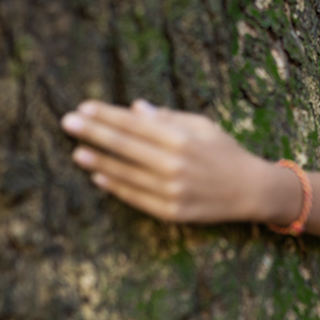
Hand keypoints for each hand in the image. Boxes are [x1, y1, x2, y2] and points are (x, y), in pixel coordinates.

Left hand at [60, 99, 285, 224]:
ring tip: (77, 152)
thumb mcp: (201, 126)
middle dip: (94, 133)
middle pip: (125, 146)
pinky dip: (116, 188)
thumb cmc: (224, 152)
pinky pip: (137, 198)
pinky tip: (98, 178)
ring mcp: (172, 190)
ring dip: (99, 162)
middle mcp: (174, 164)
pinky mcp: (172, 211)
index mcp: (181, 138)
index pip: (135, 124)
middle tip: (68, 123)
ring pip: (127, 174)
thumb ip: (167, 118)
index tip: (84, 107)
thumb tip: (134, 108)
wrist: (251, 191)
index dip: (107, 115)